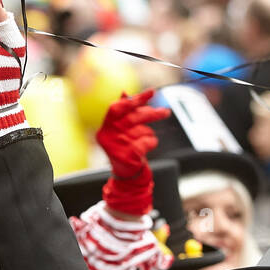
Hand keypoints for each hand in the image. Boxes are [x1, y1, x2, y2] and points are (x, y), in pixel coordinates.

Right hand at [98, 90, 170, 215]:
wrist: (128, 177)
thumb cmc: (127, 151)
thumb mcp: (124, 131)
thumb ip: (125, 113)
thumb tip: (125, 93)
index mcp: (104, 128)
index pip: (118, 108)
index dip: (135, 99)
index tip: (151, 92)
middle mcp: (106, 136)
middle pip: (133, 117)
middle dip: (151, 114)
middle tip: (165, 112)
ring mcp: (116, 146)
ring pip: (143, 130)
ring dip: (149, 134)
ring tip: (145, 142)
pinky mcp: (127, 155)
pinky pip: (147, 141)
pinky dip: (152, 143)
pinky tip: (147, 148)